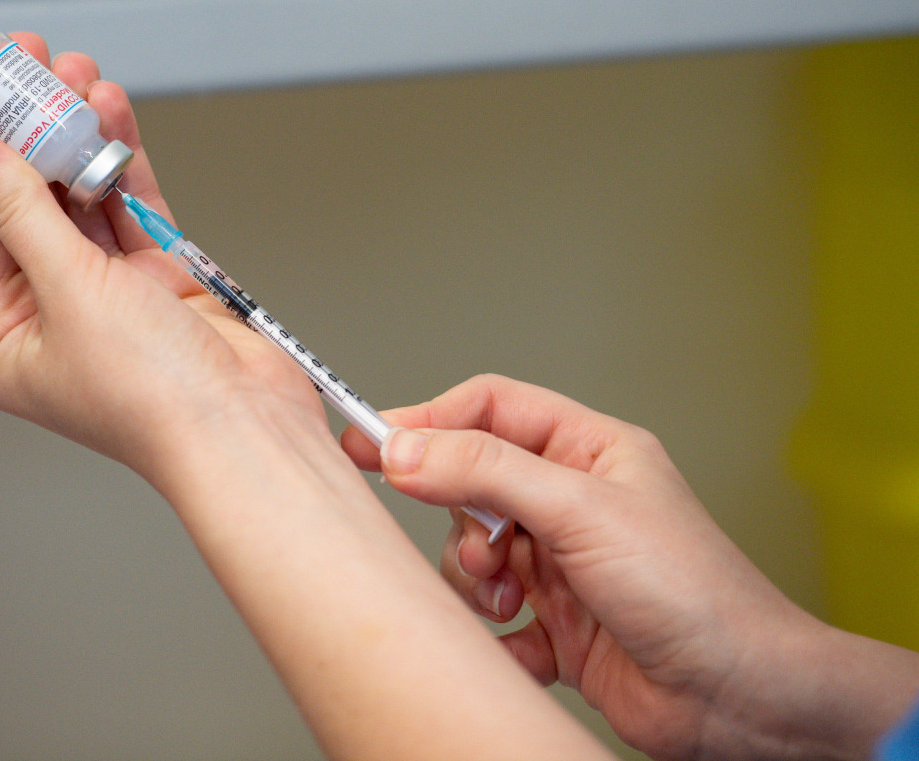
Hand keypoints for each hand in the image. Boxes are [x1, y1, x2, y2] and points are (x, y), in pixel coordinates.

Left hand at [0, 34, 327, 484]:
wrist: (247, 428)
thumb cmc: (157, 399)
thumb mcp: (69, 294)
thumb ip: (21, 217)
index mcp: (13, 339)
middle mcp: (61, 318)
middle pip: (31, 208)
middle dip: (30, 137)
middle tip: (26, 72)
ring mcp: (117, 300)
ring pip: (86, 202)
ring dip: (80, 141)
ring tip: (74, 80)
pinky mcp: (167, 284)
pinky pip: (135, 211)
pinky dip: (124, 166)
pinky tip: (111, 119)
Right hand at [342, 374, 918, 760]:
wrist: (737, 698)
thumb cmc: (694, 593)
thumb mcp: (580, 511)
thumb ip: (485, 472)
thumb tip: (405, 449)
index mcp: (587, 451)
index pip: (489, 409)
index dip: (429, 420)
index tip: (371, 442)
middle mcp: (571, 501)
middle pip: (471, 483)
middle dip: (463, 521)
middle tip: (484, 551)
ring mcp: (561, 562)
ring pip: (473, 553)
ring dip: (478, 581)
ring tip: (514, 602)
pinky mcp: (555, 623)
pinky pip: (490, 617)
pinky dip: (497, 635)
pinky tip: (533, 646)